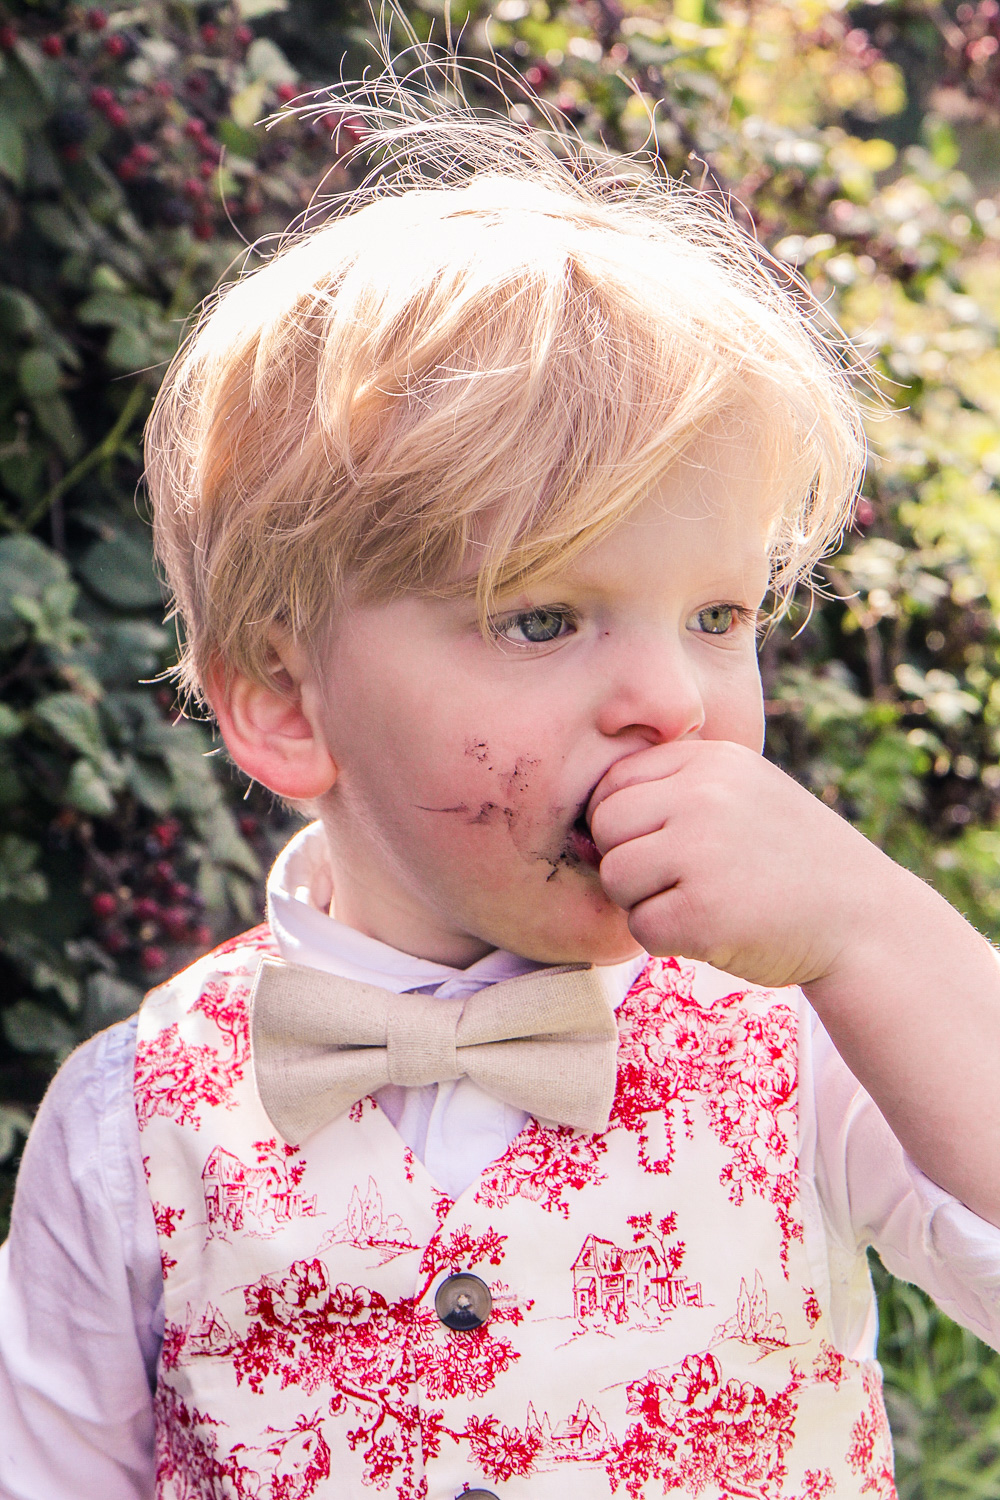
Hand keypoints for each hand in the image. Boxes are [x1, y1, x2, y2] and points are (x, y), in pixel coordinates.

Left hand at [589, 737, 999, 1227]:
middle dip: (630, 862)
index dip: (625, 824)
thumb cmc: (791, 863)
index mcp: (712, 761)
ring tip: (701, 904)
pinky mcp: (700, 912)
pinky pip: (640, 927)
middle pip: (606, 827)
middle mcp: (703, 796)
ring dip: (646, 902)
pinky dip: (667, 940)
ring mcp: (701, 852)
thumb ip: (676, 792)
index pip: (614, 782)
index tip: (663, 848)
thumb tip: (585, 829)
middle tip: (680, 883)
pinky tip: (713, 931)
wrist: (865, 922)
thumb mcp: (745, 794)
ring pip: (616, 877)